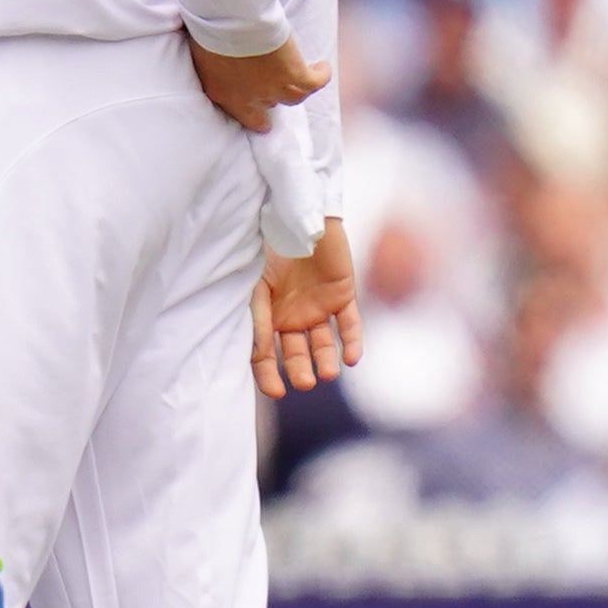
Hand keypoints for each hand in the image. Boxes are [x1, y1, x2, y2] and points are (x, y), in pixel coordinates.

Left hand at [186, 31, 330, 133]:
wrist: (230, 20)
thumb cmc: (209, 29)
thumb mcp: (200, 55)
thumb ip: (210, 65)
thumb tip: (213, 60)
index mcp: (222, 93)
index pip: (242, 116)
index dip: (255, 118)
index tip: (262, 122)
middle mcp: (249, 97)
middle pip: (268, 104)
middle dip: (271, 96)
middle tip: (277, 85)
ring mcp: (274, 87)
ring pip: (294, 97)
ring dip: (299, 88)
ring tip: (305, 76)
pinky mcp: (294, 74)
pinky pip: (314, 82)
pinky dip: (320, 76)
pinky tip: (321, 67)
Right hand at [252, 218, 361, 401]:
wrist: (299, 214)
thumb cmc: (268, 247)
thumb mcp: (255, 287)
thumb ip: (257, 321)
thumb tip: (258, 356)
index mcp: (263, 314)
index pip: (263, 352)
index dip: (268, 374)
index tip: (277, 392)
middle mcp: (290, 314)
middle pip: (295, 353)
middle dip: (299, 370)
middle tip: (306, 382)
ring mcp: (317, 305)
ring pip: (323, 343)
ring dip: (326, 360)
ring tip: (328, 374)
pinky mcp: (343, 295)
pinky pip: (350, 324)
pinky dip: (352, 341)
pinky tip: (352, 359)